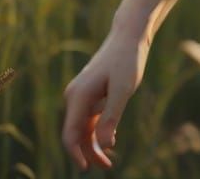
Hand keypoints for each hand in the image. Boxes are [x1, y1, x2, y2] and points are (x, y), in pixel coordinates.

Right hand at [61, 29, 150, 169]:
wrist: (129, 35)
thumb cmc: (127, 60)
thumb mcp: (123, 89)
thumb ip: (111, 117)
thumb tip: (104, 146)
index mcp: (78, 96)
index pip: (70, 134)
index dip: (76, 154)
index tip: (86, 168)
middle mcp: (74, 96)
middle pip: (76, 133)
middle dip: (88, 152)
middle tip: (107, 167)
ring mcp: (82, 94)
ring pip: (83, 126)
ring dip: (93, 143)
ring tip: (108, 161)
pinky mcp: (91, 92)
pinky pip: (90, 117)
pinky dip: (97, 130)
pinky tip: (109, 138)